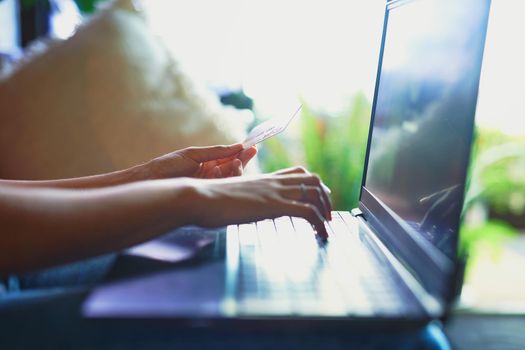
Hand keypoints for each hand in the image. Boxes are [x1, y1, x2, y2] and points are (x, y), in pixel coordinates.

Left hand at [145, 144, 256, 179]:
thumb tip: (236, 146)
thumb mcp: (193, 154)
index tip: (251, 146)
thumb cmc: (168, 165)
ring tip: (237, 162)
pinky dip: (230, 180)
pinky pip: (224, 188)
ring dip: (237, 169)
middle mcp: (211, 174)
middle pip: (233, 167)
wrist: (152, 181)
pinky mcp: (207, 194)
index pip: (229, 157)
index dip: (241, 152)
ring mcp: (210, 185)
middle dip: (243, 159)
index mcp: (207, 163)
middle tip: (251, 151)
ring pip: (231, 178)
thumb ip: (215, 152)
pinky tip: (230, 172)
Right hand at [188, 169, 332, 237]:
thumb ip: (243, 199)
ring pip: (314, 192)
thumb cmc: (208, 200)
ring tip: (327, 226)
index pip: (297, 173)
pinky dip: (320, 223)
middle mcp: (273, 182)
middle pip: (312, 180)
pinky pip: (307, 211)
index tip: (319, 198)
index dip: (313, 184)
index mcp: (264, 179)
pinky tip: (321, 234)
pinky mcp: (273, 205)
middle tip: (328, 214)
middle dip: (325, 197)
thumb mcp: (231, 196)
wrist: (199, 197)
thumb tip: (241, 208)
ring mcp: (274, 192)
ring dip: (326, 209)